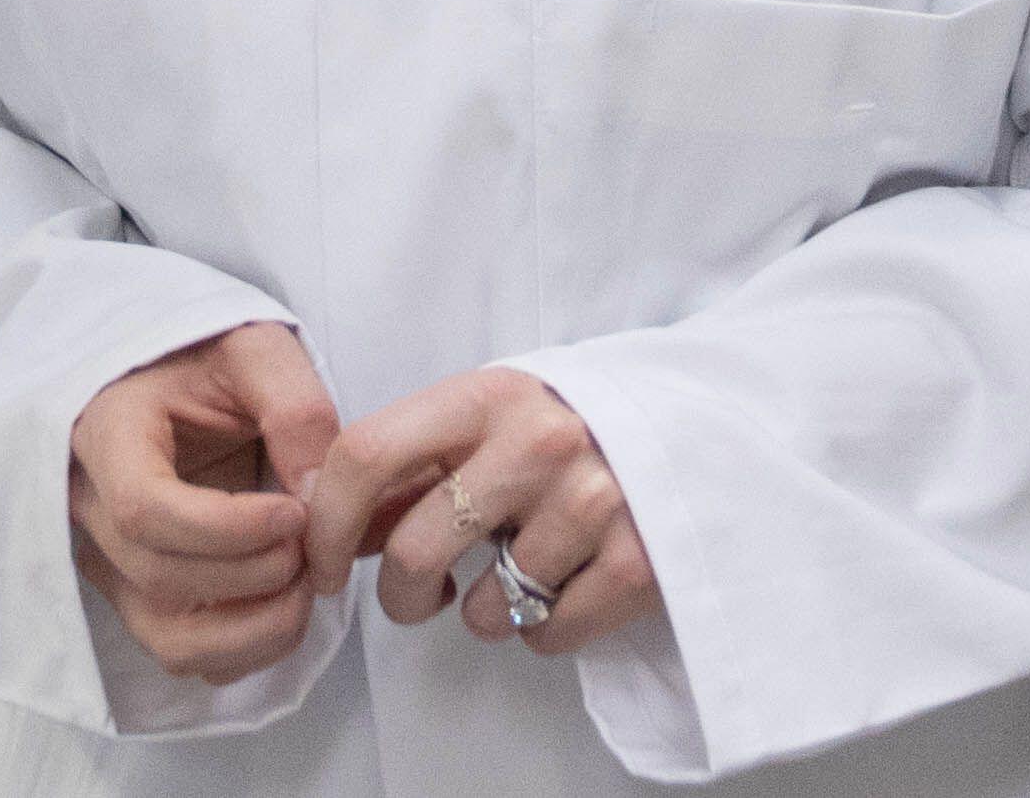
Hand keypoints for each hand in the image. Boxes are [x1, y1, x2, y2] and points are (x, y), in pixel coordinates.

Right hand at [67, 323, 342, 684]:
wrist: (182, 378)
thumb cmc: (212, 359)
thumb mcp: (258, 350)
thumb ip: (294, 409)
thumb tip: (314, 496)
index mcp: (108, 435)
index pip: (144, 509)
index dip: (227, 528)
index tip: (292, 512)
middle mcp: (92, 508)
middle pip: (161, 576)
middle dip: (255, 572)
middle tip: (315, 541)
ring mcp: (110, 560)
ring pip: (167, 635)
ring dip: (253, 629)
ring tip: (307, 583)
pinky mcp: (138, 595)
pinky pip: (182, 652)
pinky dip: (244, 649)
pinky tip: (285, 603)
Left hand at [302, 366, 661, 656]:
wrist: (703, 425)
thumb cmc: (574, 426)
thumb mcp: (494, 416)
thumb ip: (419, 463)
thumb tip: (334, 525)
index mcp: (490, 395)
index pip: (369, 453)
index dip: (328, 522)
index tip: (325, 566)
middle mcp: (540, 442)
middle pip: (417, 550)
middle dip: (403, 596)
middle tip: (423, 596)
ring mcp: (594, 502)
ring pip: (486, 610)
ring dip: (488, 612)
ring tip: (521, 572)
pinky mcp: (637, 561)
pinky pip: (547, 635)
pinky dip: (545, 628)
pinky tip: (566, 585)